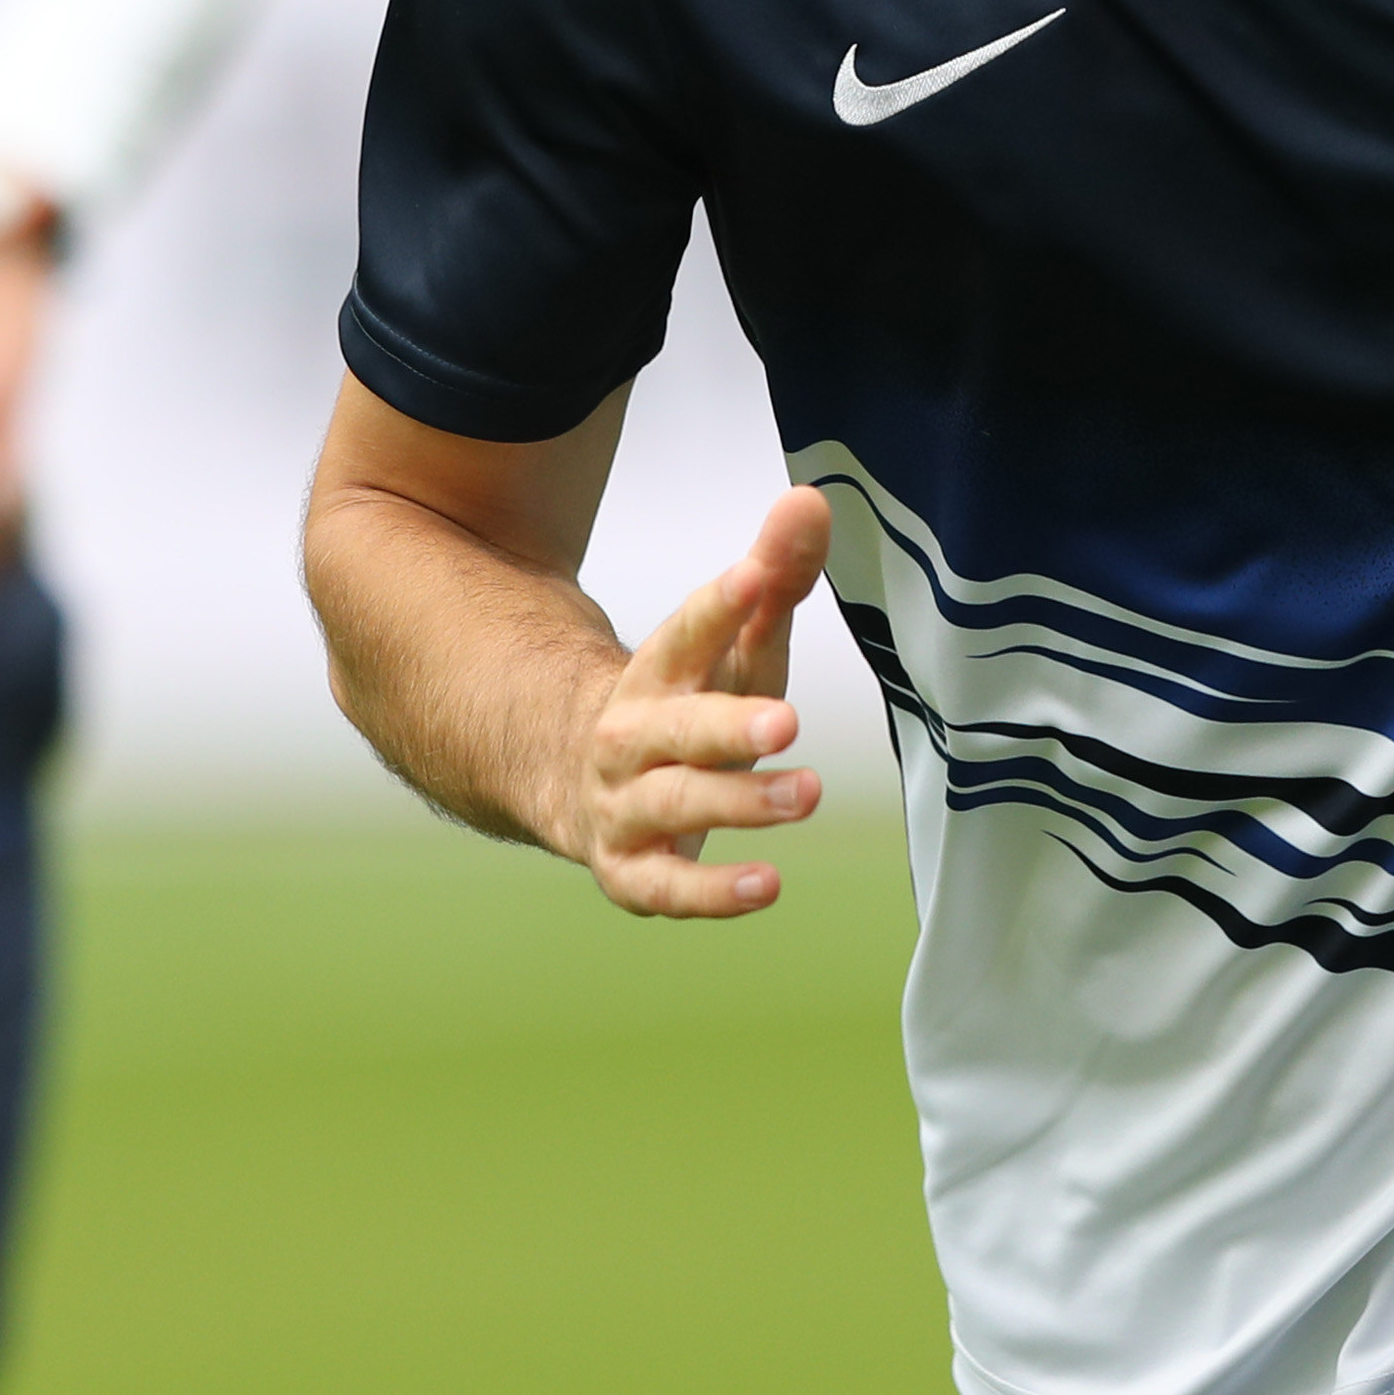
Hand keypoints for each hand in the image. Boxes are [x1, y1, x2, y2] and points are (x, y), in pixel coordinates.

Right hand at [558, 487, 835, 918]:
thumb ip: (774, 579)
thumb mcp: (732, 649)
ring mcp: (625, 807)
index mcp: (656, 675)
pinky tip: (769, 885)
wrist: (581, 783)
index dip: (718, 605)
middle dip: (726, 724)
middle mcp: (630, 739)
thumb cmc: (684, 710)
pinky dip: (713, 892)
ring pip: (675, 803)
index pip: (684, 634)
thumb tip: (812, 501)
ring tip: (808, 792)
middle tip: (786, 719)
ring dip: (739, 801)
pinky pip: (666, 887)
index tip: (755, 574)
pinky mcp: (631, 871)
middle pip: (675, 729)